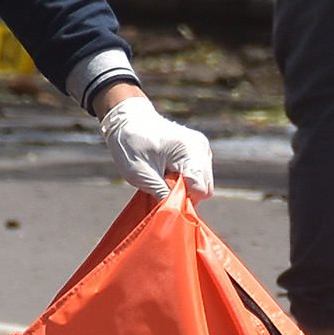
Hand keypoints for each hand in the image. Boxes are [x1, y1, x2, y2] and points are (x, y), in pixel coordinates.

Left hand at [97, 90, 214, 200]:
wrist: (128, 119)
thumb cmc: (131, 144)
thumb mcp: (141, 174)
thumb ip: (162, 195)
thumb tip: (174, 215)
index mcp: (191, 150)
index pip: (201, 189)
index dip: (184, 199)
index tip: (164, 197)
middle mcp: (202, 148)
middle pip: (205, 188)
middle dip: (185, 195)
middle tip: (161, 188)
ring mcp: (201, 149)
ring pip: (202, 184)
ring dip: (183, 188)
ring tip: (163, 178)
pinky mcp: (197, 152)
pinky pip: (198, 176)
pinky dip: (184, 181)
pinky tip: (167, 173)